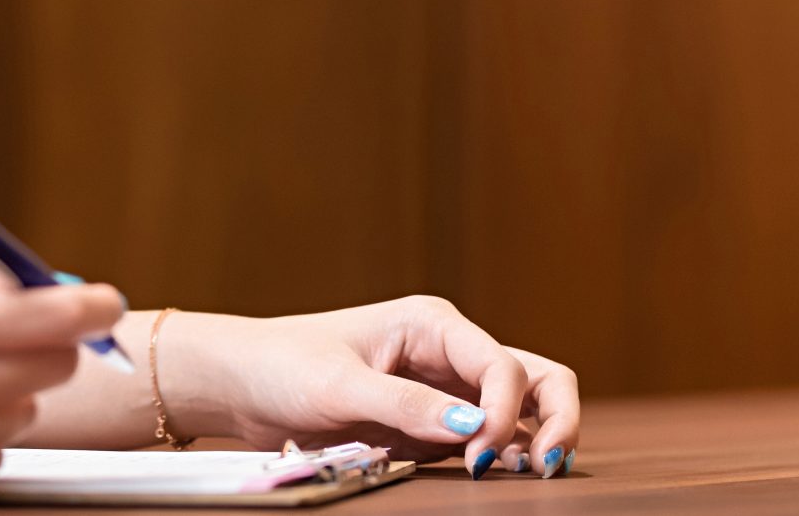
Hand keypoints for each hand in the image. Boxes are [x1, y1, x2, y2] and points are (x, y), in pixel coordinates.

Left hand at [157, 297, 578, 480]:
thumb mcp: (339, 387)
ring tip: (534, 473)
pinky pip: (484, 436)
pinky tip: (495, 474)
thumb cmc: (282, 366)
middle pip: (534, 375)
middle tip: (551, 464)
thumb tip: (474, 426)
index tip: (481, 455)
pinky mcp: (430, 422)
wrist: (241, 383)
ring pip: (520, 406)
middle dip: (556, 415)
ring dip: (536, 436)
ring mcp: (443, 388)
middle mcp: (448, 351)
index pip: (500, 365)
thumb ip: (406, 406)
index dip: (506, 412)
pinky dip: (503, 453)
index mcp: (432, 324)